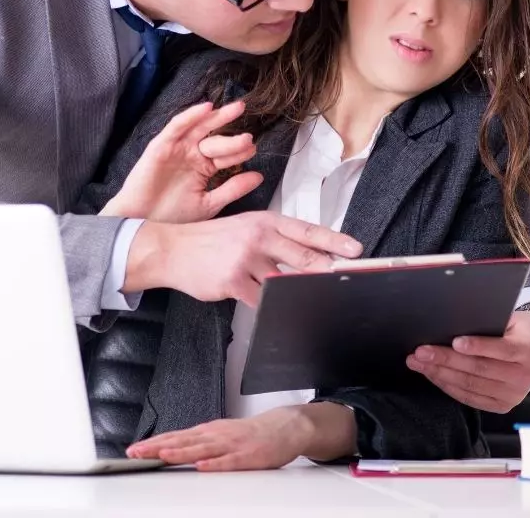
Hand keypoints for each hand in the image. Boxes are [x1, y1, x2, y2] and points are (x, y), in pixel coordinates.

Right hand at [101, 101, 262, 222]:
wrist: (140, 224)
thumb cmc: (170, 216)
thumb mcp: (208, 204)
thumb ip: (232, 189)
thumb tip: (259, 176)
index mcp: (204, 168)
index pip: (227, 156)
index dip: (240, 152)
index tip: (254, 150)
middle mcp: (192, 155)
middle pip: (217, 140)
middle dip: (234, 139)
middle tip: (249, 137)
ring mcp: (177, 148)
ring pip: (201, 128)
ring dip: (218, 117)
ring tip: (238, 109)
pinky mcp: (161, 145)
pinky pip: (177, 127)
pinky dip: (191, 116)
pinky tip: (207, 109)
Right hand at [124, 212, 362, 306]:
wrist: (174, 249)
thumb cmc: (213, 240)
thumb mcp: (246, 227)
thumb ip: (276, 239)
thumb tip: (309, 257)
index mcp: (265, 221)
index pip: (307, 230)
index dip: (334, 241)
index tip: (355, 250)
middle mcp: (258, 236)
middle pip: (304, 257)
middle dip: (327, 270)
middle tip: (345, 279)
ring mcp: (245, 259)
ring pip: (285, 283)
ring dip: (297, 293)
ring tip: (309, 299)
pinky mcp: (233, 281)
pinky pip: (262, 300)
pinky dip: (271, 306)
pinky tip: (276, 309)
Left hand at [126, 408, 311, 471]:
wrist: (283, 427)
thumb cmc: (250, 434)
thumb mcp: (220, 435)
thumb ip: (199, 443)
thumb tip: (172, 449)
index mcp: (208, 432)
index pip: (175, 437)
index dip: (154, 443)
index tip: (134, 449)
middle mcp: (216, 435)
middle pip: (182, 441)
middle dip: (158, 447)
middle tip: (136, 453)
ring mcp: (231, 444)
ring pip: (201, 449)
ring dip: (180, 452)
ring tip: (162, 456)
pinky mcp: (248, 456)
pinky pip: (229, 461)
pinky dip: (215, 464)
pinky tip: (202, 467)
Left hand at [405, 310, 529, 412]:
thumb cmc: (514, 330)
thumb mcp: (509, 319)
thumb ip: (488, 322)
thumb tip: (453, 318)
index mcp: (528, 351)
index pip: (502, 349)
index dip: (478, 346)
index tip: (455, 342)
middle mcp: (523, 377)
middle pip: (479, 369)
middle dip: (446, 360)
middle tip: (421, 352)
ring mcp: (513, 395)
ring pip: (470, 385)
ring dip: (439, 374)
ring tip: (418, 362)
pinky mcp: (501, 406)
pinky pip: (469, 398)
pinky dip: (447, 385)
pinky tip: (431, 374)